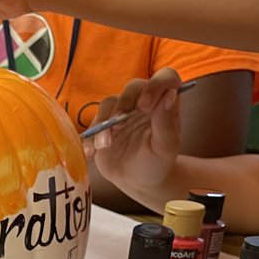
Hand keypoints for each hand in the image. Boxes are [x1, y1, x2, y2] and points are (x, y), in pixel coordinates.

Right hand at [85, 68, 183, 192]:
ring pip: (109, 102)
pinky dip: (90, 137)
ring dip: (104, 123)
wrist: (137, 180)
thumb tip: (169, 95)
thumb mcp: (166, 148)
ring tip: (104, 146)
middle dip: (124, 102)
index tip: (145, 105)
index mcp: (164, 104)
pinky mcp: (104, 124)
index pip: (165, 78)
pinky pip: (94, 122)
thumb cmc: (157, 163)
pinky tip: (90, 153)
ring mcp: (122, 112)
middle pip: (133, 87)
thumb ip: (166, 123)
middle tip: (119, 123)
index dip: (155, 85)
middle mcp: (143, 102)